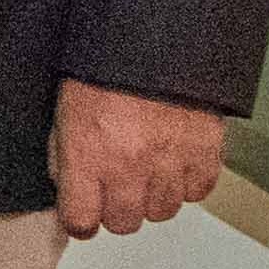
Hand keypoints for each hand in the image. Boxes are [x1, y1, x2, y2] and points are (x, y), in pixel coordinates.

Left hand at [59, 78, 231, 240]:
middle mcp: (129, 167)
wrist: (151, 44)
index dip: (80, 221)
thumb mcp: (64, 117)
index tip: (83, 215)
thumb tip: (70, 193)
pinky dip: (187, 183)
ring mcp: (170, 162)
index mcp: (87, 157)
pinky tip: (174, 165)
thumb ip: (64, 161)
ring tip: (147, 173)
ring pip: (162, 212)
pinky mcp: (205, 153)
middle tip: (116, 190)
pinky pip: (198, 192)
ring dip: (152, 198)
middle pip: (124, 223)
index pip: (80, 221)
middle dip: (116, 210)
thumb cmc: (102, 75)